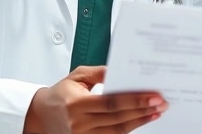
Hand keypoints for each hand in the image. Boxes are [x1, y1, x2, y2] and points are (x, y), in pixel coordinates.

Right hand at [24, 66, 167, 133]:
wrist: (40, 115)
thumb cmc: (60, 93)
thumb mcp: (77, 76)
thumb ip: (100, 73)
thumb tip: (121, 73)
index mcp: (75, 104)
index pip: (111, 103)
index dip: (134, 100)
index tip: (153, 96)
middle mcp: (78, 123)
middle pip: (117, 118)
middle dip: (142, 110)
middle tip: (161, 103)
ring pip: (117, 131)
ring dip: (139, 121)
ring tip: (155, 112)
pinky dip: (128, 129)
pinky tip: (140, 121)